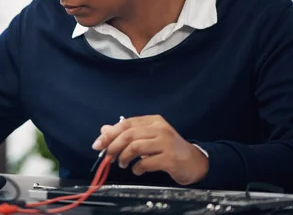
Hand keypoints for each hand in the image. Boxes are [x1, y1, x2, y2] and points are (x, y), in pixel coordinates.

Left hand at [92, 115, 207, 184]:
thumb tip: (104, 130)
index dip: (110, 134)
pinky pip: (146, 162)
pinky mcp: (170, 158)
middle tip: (108, 157)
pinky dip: (137, 168)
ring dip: (124, 157)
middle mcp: (160, 129)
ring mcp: (166, 143)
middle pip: (129, 134)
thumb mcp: (147, 138)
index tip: (98, 145)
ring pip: (136, 147)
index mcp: (153, 121)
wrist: (194, 162)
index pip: (126, 124)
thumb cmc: (168, 149)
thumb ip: (127, 133)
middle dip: (113, 146)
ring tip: (122, 164)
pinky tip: (137, 170)